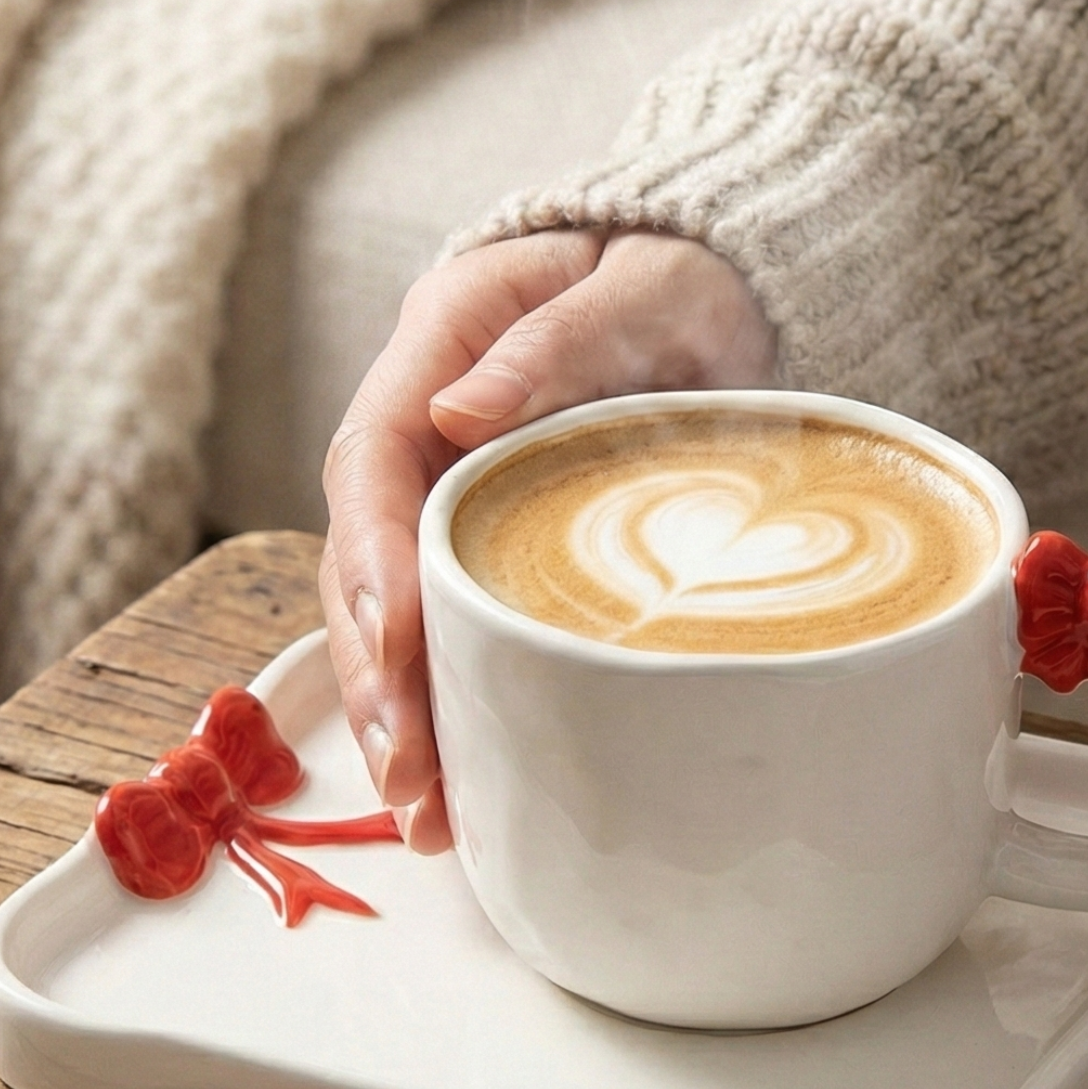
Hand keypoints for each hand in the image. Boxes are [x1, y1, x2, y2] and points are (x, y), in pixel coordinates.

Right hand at [320, 229, 776, 851]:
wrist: (724, 286)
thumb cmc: (688, 275)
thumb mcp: (648, 285)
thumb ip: (563, 338)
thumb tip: (460, 414)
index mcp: (443, 340)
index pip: (372, 459)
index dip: (372, 560)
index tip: (395, 646)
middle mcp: (425, 419)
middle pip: (363, 552)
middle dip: (377, 668)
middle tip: (410, 773)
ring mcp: (449, 481)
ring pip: (393, 602)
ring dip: (400, 707)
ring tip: (425, 812)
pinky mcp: (486, 534)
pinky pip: (447, 618)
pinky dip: (447, 698)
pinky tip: (459, 781)